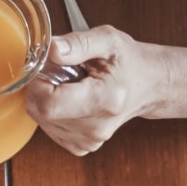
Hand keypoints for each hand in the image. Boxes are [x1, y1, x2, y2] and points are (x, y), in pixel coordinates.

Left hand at [23, 25, 161, 154]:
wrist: (150, 85)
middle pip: (41, 113)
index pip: (48, 104)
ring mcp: (91, 139)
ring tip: (68, 86)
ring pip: (42, 121)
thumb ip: (79, 43)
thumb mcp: (108, 40)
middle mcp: (98, 126)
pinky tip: (69, 101)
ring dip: (45, 100)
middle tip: (58, 73)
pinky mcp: (83, 145)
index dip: (37, 84)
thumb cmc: (129, 62)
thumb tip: (52, 49)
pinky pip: (50, 128)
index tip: (46, 68)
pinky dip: (52, 113)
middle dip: (39, 89)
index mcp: (105, 99)